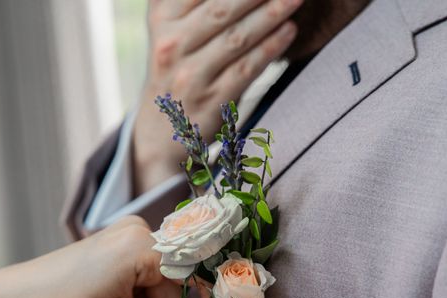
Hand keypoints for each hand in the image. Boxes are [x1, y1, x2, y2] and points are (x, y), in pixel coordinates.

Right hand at [133, 0, 301, 193]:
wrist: (157, 135)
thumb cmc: (172, 72)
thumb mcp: (168, 30)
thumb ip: (191, 4)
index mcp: (161, 19)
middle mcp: (171, 45)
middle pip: (221, 8)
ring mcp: (190, 75)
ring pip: (237, 37)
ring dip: (272, 14)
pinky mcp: (211, 101)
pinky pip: (246, 69)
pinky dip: (270, 48)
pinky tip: (290, 30)